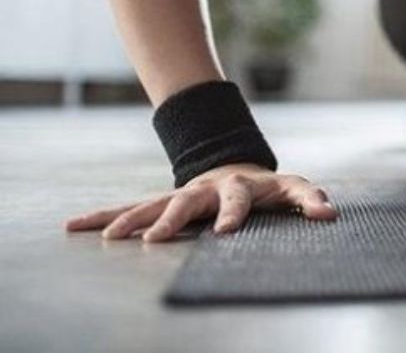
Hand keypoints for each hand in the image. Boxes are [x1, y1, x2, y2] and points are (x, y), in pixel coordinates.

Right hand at [63, 162, 337, 242]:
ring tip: (112, 238)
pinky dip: (104, 217)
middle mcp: (206, 189)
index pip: (239, 198)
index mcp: (239, 187)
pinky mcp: (161, 203)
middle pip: (188, 201)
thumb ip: (310, 199)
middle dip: (172, 220)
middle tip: (156, 239)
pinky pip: (130, 209)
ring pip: (153, 205)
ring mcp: (181, 194)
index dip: (233, 213)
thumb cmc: (268, 188)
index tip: (225, 233)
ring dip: (132, 220)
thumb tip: (329, 214)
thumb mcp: (294, 189)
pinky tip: (75, 226)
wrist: (235, 167)